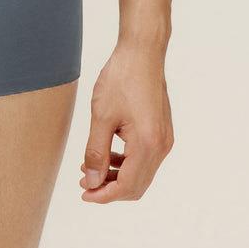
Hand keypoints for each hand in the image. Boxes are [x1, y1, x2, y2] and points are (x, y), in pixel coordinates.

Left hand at [79, 39, 173, 202]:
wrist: (142, 52)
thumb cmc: (121, 79)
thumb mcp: (101, 117)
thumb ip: (96, 153)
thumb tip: (93, 182)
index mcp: (148, 144)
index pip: (127, 185)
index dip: (104, 195)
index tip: (83, 193)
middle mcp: (162, 146)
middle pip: (137, 185)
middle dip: (110, 189)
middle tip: (84, 182)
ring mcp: (165, 139)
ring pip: (141, 173)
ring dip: (117, 176)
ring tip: (91, 169)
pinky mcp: (162, 131)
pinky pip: (145, 158)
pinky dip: (126, 163)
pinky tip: (107, 154)